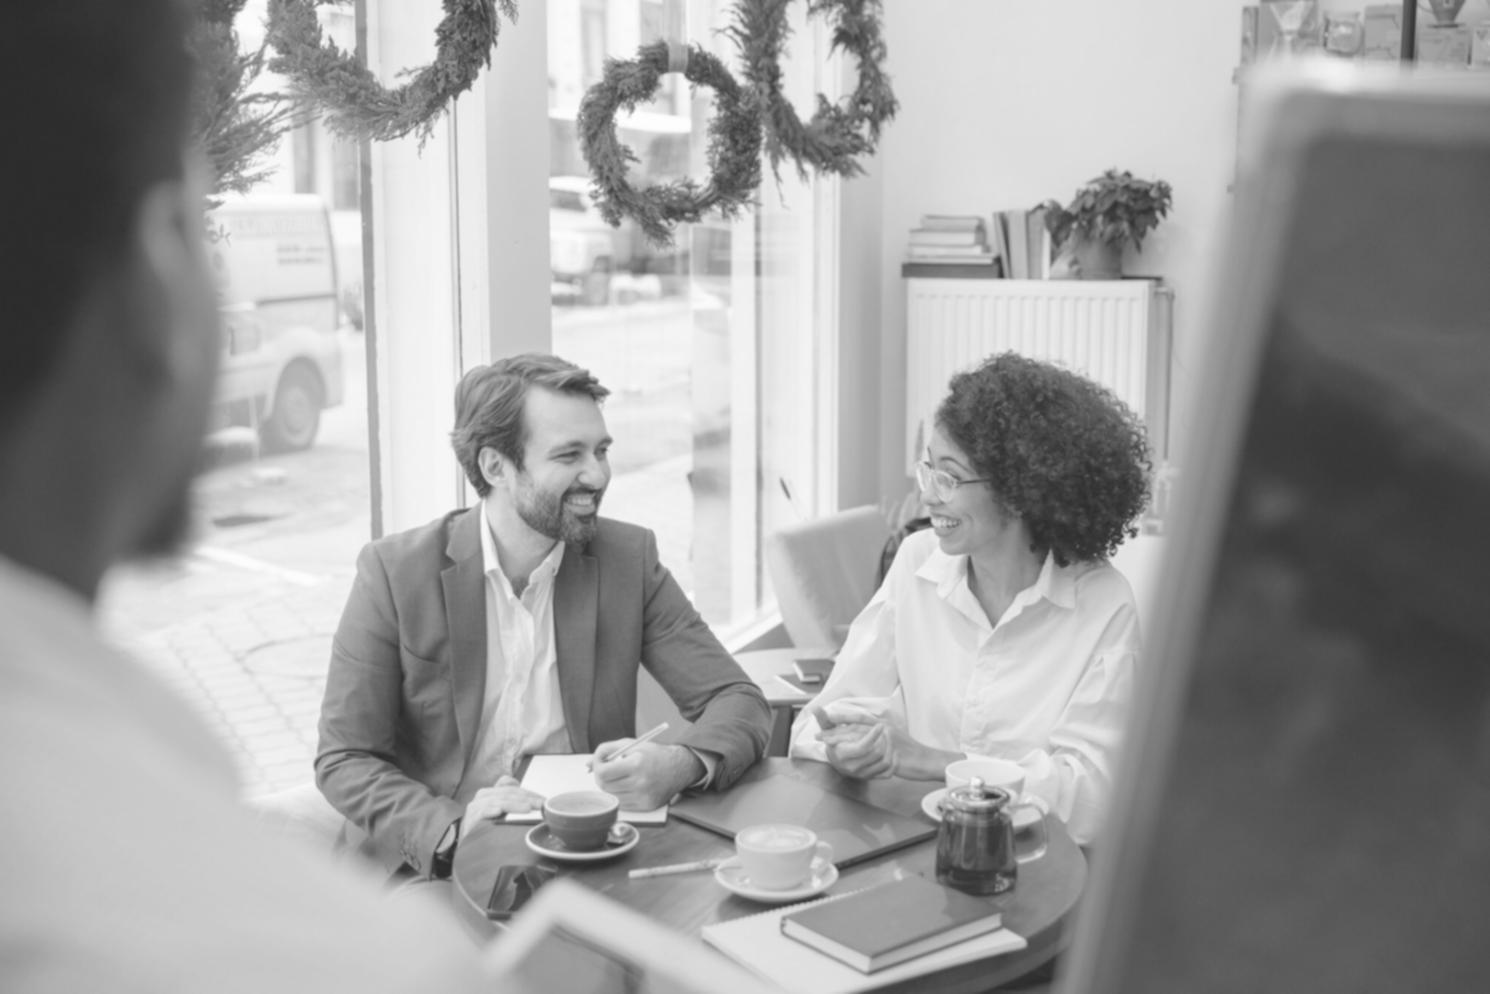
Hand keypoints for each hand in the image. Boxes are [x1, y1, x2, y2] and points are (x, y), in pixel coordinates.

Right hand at [461, 775, 545, 839]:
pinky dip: (490, 810)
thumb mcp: (500, 813)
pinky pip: (481, 812)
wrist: (468, 848)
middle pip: (507, 793)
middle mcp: (482, 796)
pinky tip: (499, 812)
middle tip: (541, 805)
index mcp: (490, 792)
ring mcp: (475, 807)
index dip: (528, 792)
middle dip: (527, 798)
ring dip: (514, 804)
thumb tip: (531, 799)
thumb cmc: (486, 828)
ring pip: (497, 801)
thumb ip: (511, 801)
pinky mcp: (470, 820)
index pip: (511, 786)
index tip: (543, 800)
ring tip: (527, 808)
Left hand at [590, 740, 701, 809]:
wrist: (679, 767)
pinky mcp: (646, 806)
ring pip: (612, 796)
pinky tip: (628, 785)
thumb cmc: (653, 754)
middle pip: (604, 786)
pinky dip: (620, 794)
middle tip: (606, 770)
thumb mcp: (631, 744)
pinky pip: (622, 804)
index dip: (597, 767)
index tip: (599, 763)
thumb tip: (588, 764)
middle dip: (601, 777)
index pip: (603, 773)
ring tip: (620, 776)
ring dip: (610, 786)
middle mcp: (641, 783)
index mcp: (637, 764)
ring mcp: (644, 797)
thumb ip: (607, 749)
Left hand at [819, 720, 948, 780]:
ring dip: (841, 740)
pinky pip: (871, 752)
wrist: (928, 760)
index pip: (859, 718)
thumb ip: (879, 737)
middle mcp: (884, 729)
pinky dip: (855, 753)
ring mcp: (888, 740)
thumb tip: (864, 738)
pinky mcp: (891, 752)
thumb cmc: (911, 754)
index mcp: (884, 725)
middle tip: (819, 733)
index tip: (826, 718)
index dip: (842, 718)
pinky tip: (845, 755)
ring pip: (859, 737)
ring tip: (825, 743)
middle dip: (835, 730)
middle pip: (855, 727)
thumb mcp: (894, 740)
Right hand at [820, 720, 894, 778]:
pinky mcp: (871, 778)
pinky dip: (893, 761)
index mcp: (842, 755)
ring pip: (885, 762)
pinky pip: (889, 772)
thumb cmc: (834, 743)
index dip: (873, 735)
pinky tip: (892, 750)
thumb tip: (815, 708)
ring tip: (890, 738)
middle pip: (877, 753)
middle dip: (885, 740)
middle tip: (886, 729)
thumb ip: (824, 720)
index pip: (862, 746)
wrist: (838, 762)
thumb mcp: (828, 731)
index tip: (880, 725)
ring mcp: (863, 774)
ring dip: (890, 748)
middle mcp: (852, 768)